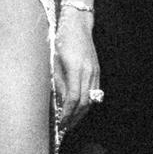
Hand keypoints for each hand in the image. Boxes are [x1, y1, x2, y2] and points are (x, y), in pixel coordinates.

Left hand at [54, 11, 99, 130]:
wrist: (78, 26)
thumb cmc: (62, 41)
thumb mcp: (55, 61)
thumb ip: (59, 82)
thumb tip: (61, 102)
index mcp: (76, 69)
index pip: (73, 99)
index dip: (67, 113)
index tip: (60, 123)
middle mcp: (89, 72)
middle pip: (84, 103)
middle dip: (75, 118)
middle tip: (65, 128)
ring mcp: (95, 72)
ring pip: (91, 100)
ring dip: (81, 113)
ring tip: (71, 122)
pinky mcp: (97, 72)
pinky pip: (94, 93)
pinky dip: (86, 104)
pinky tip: (79, 109)